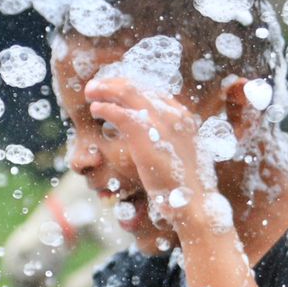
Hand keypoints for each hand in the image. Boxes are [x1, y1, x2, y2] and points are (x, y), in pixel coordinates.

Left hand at [83, 77, 214, 230]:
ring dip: (105, 90)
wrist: (196, 202)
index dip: (132, 89)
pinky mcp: (144, 134)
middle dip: (113, 84)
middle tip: (96, 86)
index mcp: (184, 119)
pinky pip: (118, 112)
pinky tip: (95, 109)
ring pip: (126, 93)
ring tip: (90, 92)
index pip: (154, 93)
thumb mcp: (184, 160)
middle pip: (138, 87)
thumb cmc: (189, 188)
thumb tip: (160, 147)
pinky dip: (104, 107)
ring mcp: (159, 121)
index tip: (116, 92)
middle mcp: (172, 114)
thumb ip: (172, 146)